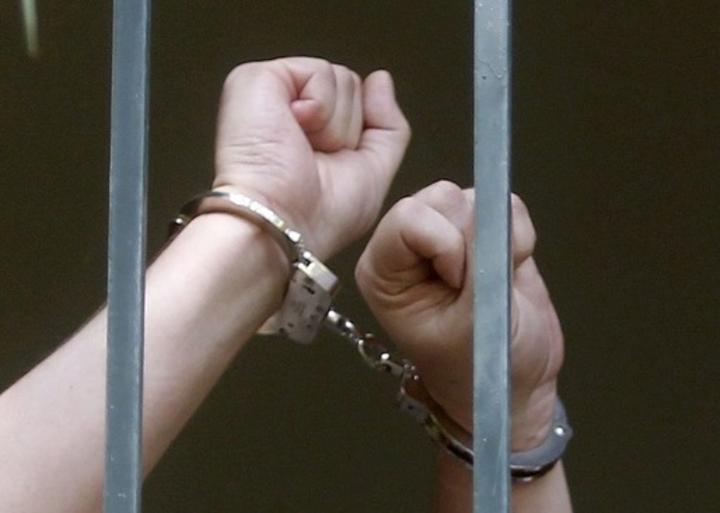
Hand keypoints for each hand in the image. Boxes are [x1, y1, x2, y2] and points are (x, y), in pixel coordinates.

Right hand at [213, 57, 410, 258]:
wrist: (280, 224)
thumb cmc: (317, 217)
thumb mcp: (373, 173)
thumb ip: (387, 125)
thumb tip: (380, 79)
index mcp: (311, 131)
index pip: (359, 105)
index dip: (359, 138)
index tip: (332, 169)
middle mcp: (289, 108)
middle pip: (353, 88)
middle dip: (347, 130)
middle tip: (313, 159)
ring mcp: (272, 91)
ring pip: (342, 80)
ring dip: (333, 125)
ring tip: (300, 150)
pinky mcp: (256, 78)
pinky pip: (320, 72)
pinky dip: (319, 108)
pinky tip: (292, 130)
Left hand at [355, 180, 563, 449]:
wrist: (516, 384)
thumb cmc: (481, 370)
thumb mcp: (476, 325)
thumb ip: (481, 265)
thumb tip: (491, 207)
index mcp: (383, 270)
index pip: (408, 218)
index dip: (445, 244)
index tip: (459, 285)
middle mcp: (407, 244)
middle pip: (441, 199)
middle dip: (472, 238)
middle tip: (478, 288)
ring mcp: (445, 231)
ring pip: (473, 197)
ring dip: (497, 237)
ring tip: (496, 283)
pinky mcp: (482, 228)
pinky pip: (506, 203)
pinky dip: (519, 234)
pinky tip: (511, 269)